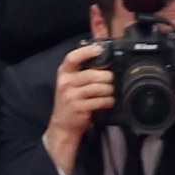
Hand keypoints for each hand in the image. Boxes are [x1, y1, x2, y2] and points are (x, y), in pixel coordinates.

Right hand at [45, 36, 112, 170]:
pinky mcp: (79, 108)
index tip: (99, 49)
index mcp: (64, 72)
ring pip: (98, 88)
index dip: (87, 52)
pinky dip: (108, 101)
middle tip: (112, 80)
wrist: (63, 125)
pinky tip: (109, 101)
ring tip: (111, 92)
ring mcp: (72, 96)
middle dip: (107, 77)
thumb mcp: (70, 83)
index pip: (72, 57)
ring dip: (109, 90)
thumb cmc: (71, 101)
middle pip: (92, 74)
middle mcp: (66, 82)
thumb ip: (82, 71)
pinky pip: (100, 101)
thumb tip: (102, 57)